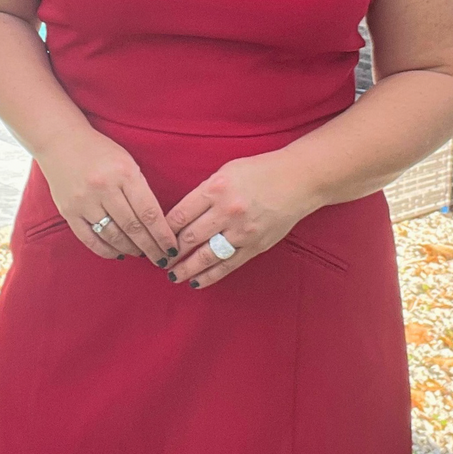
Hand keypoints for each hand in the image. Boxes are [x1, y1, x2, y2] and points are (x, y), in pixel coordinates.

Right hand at [37, 126, 178, 265]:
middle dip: (151, 248)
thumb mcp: (127, 161)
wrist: (61, 140)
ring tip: (142, 254)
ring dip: (131, 249)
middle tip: (162, 260)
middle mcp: (104, 188)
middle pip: (133, 228)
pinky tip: (119, 253)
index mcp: (124, 173)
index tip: (172, 248)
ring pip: (113, 236)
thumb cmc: (100, 151)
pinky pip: (90, 239)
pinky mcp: (68, 211)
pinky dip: (106, 250)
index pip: (149, 213)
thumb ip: (140, 189)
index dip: (163, 235)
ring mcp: (84, 201)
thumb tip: (157, 224)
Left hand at [165, 151, 317, 288]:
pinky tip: (197, 282)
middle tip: (158, 260)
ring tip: (173, 275)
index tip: (154, 239)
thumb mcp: (226, 171)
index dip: (163, 230)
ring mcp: (242, 231)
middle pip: (190, 237)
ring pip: (206, 256)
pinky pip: (228, 265)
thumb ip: (204, 192)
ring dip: (186, 268)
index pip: (180, 215)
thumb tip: (181, 216)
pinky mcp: (256, 246)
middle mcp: (227, 211)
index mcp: (216, 188)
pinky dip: (210, 276)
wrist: (298, 180)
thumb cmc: (260, 171)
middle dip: (171, 252)